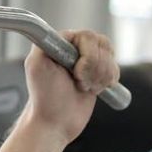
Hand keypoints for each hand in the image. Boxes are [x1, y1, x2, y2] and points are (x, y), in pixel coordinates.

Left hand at [22, 29, 118, 144]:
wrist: (56, 122)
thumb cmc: (44, 97)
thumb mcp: (37, 66)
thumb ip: (44, 42)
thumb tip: (52, 29)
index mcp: (60, 42)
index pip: (86, 36)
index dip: (87, 56)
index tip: (75, 73)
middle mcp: (74, 47)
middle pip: (102, 44)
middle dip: (93, 68)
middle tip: (78, 82)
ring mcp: (87, 59)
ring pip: (110, 56)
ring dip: (100, 77)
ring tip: (83, 87)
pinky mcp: (98, 73)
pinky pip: (115, 68)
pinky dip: (107, 81)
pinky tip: (92, 89)